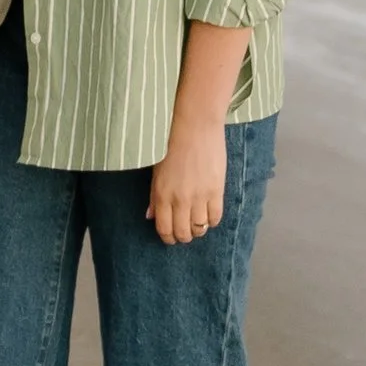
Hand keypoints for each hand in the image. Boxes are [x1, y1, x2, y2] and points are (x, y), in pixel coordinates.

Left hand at [148, 117, 227, 245]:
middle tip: (186, 232)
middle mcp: (179, 199)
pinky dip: (212, 220)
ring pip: (200, 228)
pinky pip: (215, 217)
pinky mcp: (216, 190)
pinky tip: (209, 214)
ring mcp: (199, 196)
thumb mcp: (156, 170)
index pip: (164, 228)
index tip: (172, 237)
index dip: (168, 238)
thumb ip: (154, 196)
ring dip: (198, 230)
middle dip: (184, 236)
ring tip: (198, 223)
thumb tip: (150, 216)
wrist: (195, 127)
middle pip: (183, 232)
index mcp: (162, 194)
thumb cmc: (172, 144)